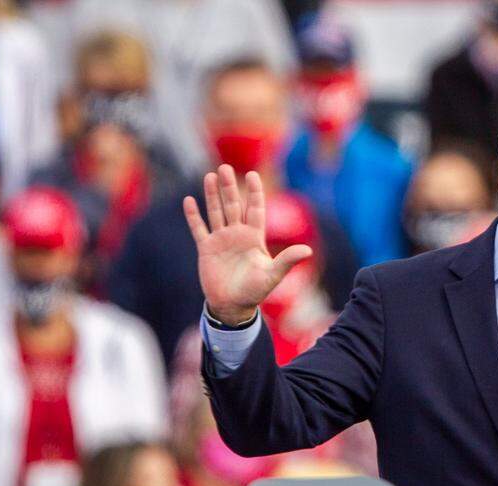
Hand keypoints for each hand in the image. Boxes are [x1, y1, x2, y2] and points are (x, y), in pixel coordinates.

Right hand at [185, 165, 312, 323]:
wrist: (233, 306)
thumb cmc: (255, 291)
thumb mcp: (273, 275)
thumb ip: (287, 260)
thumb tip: (307, 250)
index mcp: (254, 238)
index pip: (255, 209)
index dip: (254, 193)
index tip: (252, 174)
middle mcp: (237, 235)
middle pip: (233, 205)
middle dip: (229, 187)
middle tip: (225, 168)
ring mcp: (221, 241)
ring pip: (216, 212)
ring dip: (212, 195)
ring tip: (210, 176)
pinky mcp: (206, 249)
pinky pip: (199, 229)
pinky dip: (194, 216)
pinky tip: (189, 200)